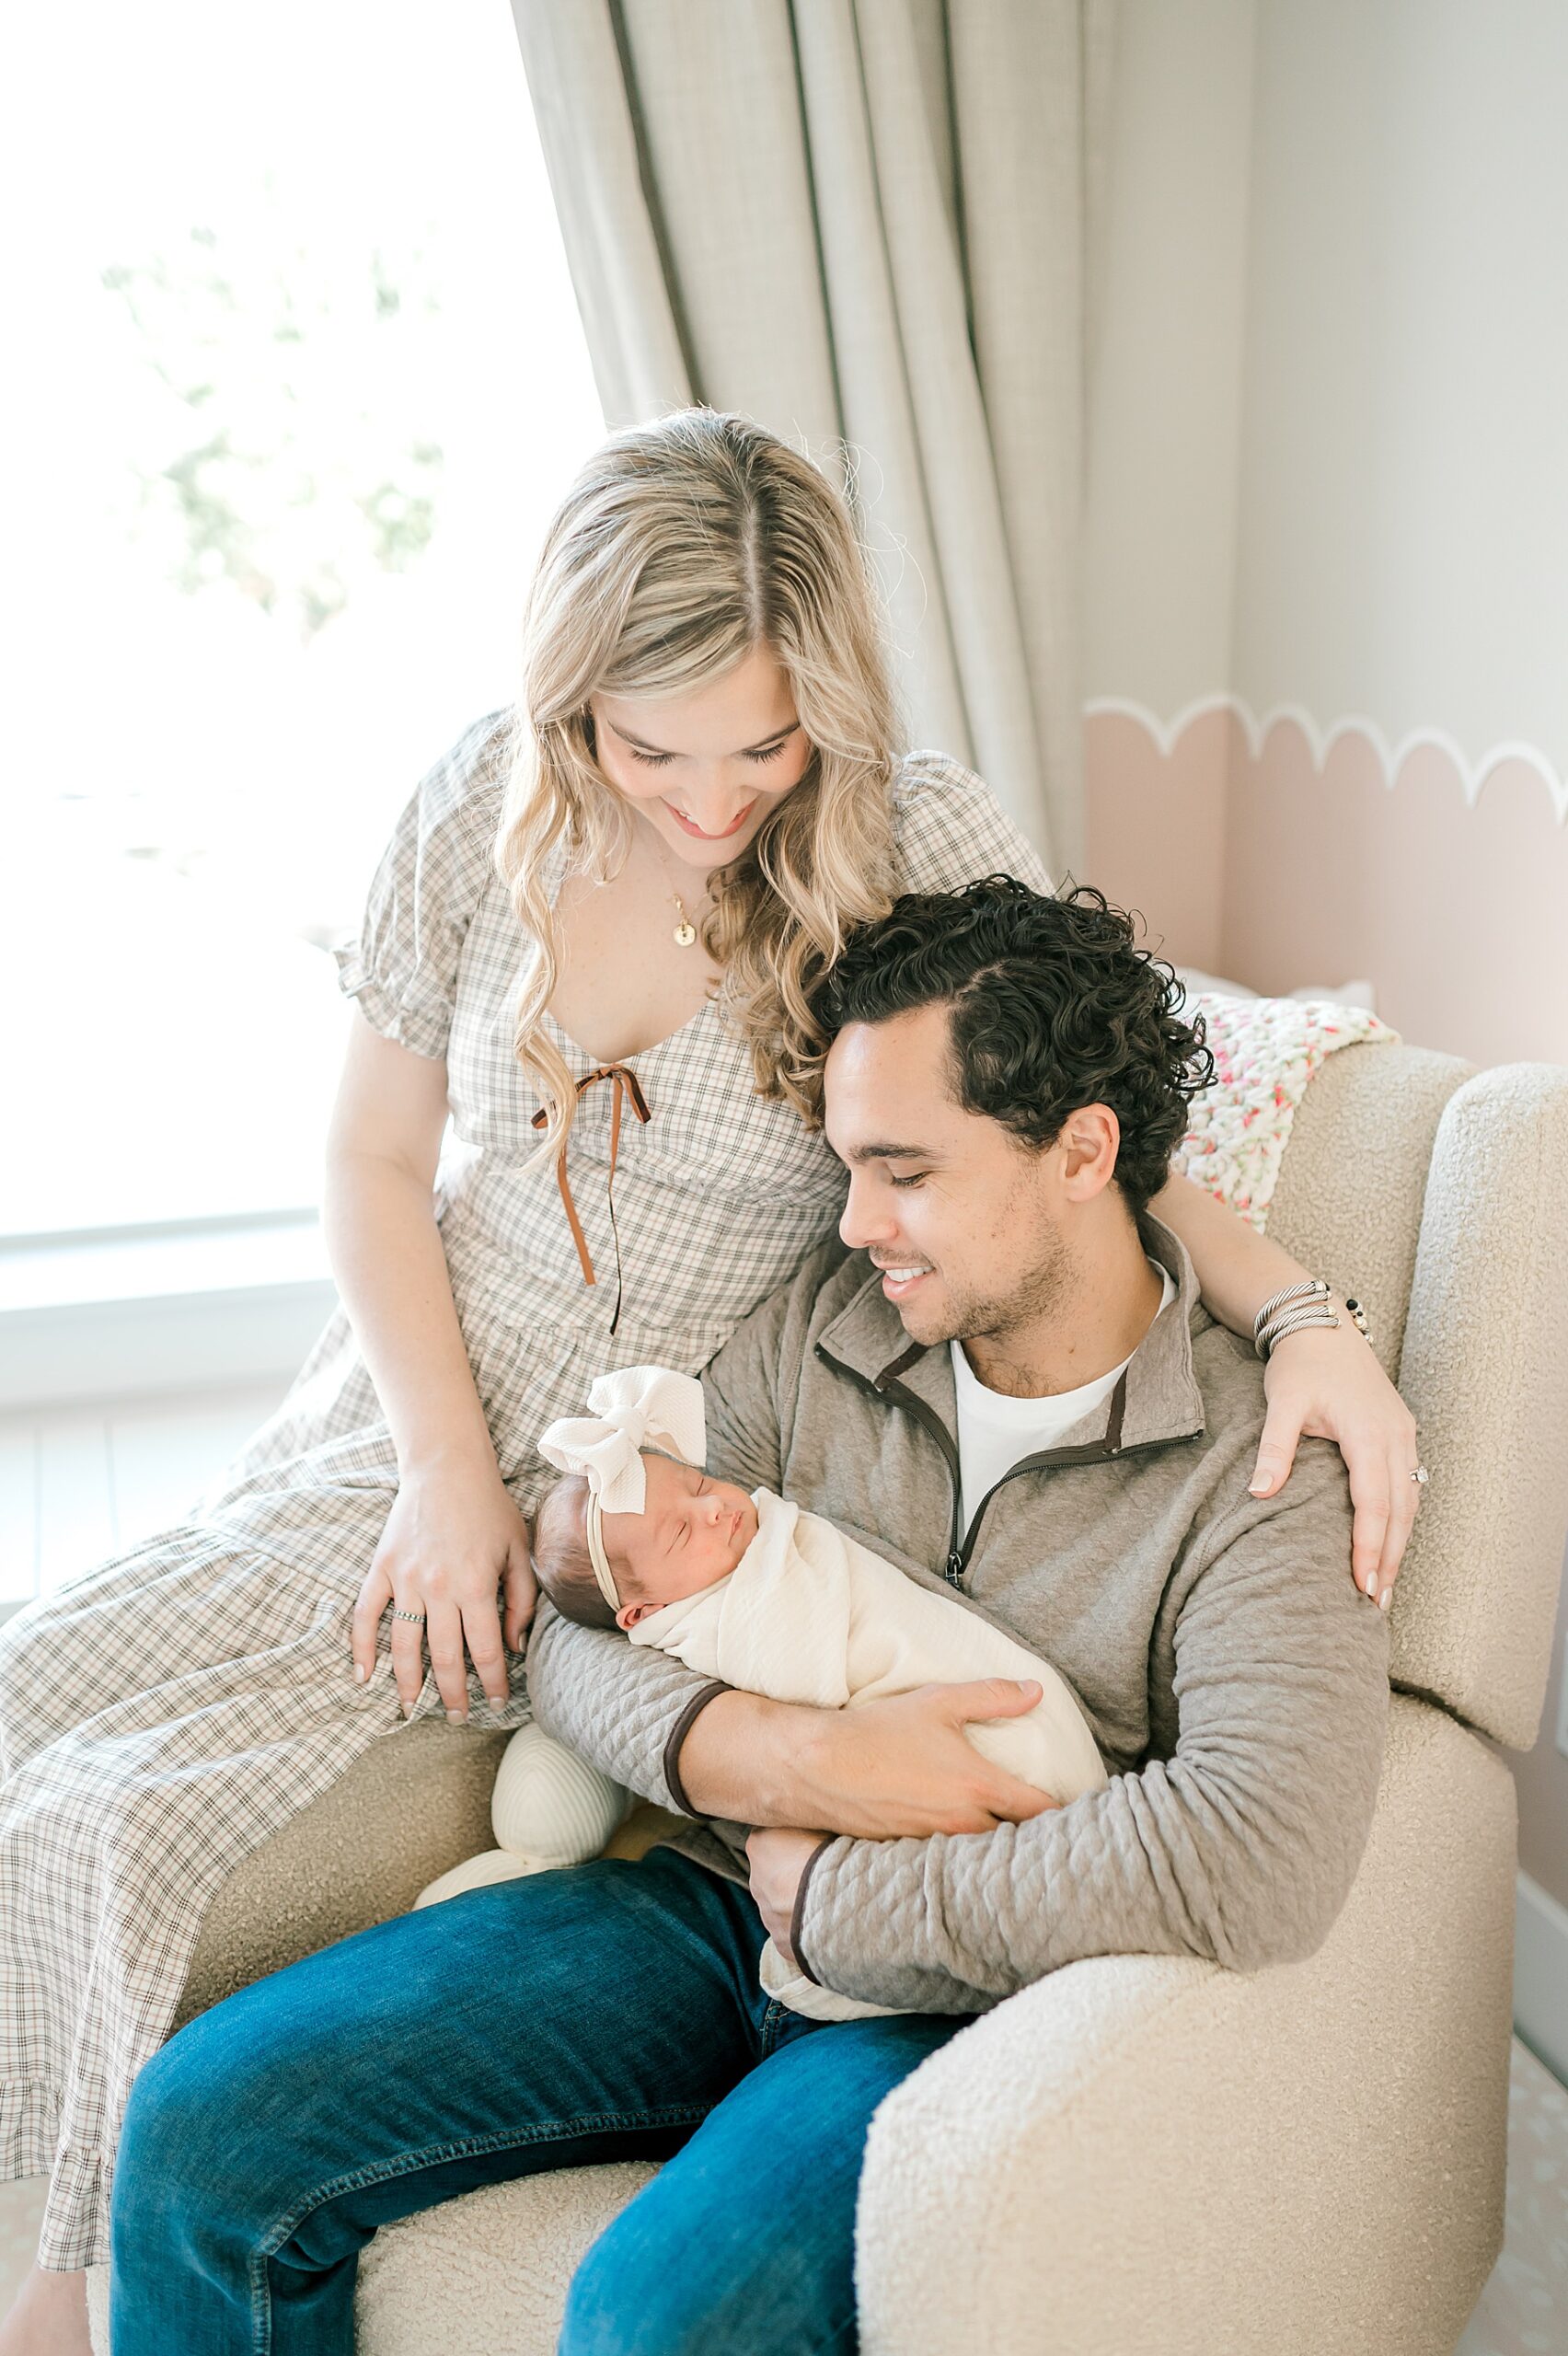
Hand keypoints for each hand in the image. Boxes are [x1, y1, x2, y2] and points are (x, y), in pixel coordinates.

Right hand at [351, 1458, 536, 1717]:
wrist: (446, 1467)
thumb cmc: (489, 1509)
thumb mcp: (518, 1550)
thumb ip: (522, 1600)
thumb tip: (515, 1646)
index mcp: (477, 1585)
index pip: (485, 1651)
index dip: (493, 1683)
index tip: (497, 1703)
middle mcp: (439, 1588)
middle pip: (444, 1658)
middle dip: (452, 1695)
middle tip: (456, 1717)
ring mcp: (406, 1580)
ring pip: (404, 1646)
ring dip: (408, 1684)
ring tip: (411, 1709)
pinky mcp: (382, 1569)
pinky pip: (366, 1615)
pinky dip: (361, 1648)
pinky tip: (363, 1676)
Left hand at [745, 1827, 825, 1966]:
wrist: (837, 1905)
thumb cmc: (829, 1856)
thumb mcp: (817, 1822)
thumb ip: (806, 1823)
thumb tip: (815, 1820)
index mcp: (759, 1844)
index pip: (770, 1838)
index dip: (792, 1842)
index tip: (811, 1845)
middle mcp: (755, 1880)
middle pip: (772, 1874)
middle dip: (792, 1876)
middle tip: (821, 1875)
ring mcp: (766, 1914)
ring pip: (780, 1906)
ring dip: (797, 1904)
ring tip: (827, 1902)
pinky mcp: (780, 1941)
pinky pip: (792, 1932)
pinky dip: (806, 1929)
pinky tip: (826, 1924)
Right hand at [771, 1680, 1059, 1839]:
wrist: (819, 1768)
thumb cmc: (881, 1731)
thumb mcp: (939, 1702)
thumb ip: (992, 1696)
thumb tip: (1037, 1691)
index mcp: (980, 1788)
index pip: (1041, 1812)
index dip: (1066, 1814)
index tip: (1083, 1814)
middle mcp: (965, 1825)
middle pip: (1019, 1844)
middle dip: (1038, 1839)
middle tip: (1057, 1834)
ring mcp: (938, 1845)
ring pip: (985, 1856)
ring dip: (1002, 1849)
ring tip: (1019, 1843)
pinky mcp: (913, 1855)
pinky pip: (953, 1862)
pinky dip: (967, 1858)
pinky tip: (969, 1849)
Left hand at [1250, 1319, 1420, 1603]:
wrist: (1321, 1326)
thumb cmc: (1299, 1366)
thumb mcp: (1282, 1403)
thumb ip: (1275, 1449)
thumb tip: (1259, 1493)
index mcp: (1368, 1433)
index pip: (1373, 1503)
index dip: (1369, 1546)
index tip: (1362, 1584)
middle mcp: (1396, 1437)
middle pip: (1400, 1511)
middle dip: (1390, 1559)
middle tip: (1376, 1602)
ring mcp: (1404, 1435)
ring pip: (1410, 1501)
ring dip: (1400, 1544)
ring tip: (1385, 1586)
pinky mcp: (1402, 1433)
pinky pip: (1410, 1485)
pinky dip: (1402, 1519)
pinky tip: (1391, 1544)